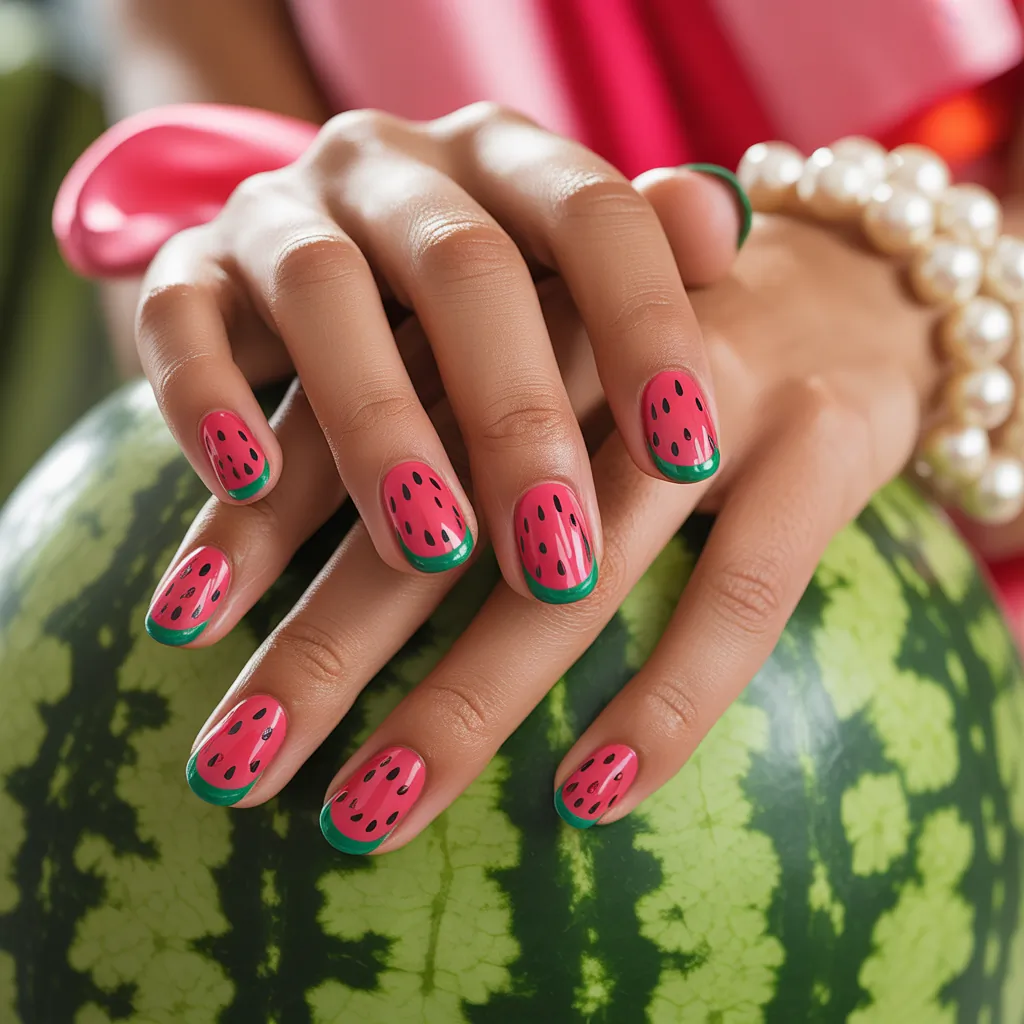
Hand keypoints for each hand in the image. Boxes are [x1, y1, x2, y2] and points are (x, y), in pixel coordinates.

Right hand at [136, 102, 745, 606]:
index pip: (593, 212)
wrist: (311, 262)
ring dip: (379, 431)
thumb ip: (636, 264)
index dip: (647, 323)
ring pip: (325, 294)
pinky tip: (248, 484)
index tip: (691, 456)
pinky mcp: (186, 269)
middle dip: (516, 418)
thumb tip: (724, 231)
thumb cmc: (473, 302)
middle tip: (561, 557)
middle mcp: (393, 169)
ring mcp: (282, 212)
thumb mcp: (557, 278)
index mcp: (504, 161)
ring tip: (430, 550)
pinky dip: (208, 400)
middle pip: (462, 267)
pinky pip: (177, 320)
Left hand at [162, 210, 937, 846]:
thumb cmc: (670, 343)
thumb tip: (318, 519)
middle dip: (327, 642)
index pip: (361, 407)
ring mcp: (719, 382)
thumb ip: (448, 407)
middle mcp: (599, 328)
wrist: (861, 284)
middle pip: (445, 502)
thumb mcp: (554, 345)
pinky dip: (668, 696)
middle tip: (234, 765)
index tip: (178, 627)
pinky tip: (589, 794)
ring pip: (577, 561)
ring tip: (370, 810)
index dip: (263, 517)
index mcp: (511, 293)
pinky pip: (741, 592)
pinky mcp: (827, 441)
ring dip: (466, 694)